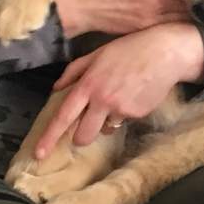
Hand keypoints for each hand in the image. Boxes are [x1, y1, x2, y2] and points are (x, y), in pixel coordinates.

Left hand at [34, 23, 203, 157]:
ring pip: (106, 130)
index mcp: (88, 84)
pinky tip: (134, 94)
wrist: (165, 52)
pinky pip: (124, 121)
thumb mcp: (97, 53)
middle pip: (83, 136)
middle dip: (81, 137)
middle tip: (88, 125)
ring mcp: (121, 109)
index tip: (39, 154)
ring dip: (107, 121)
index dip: (49, 137)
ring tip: (119, 98)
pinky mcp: (137, 114)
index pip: (63, 116)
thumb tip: (57, 89)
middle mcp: (102, 100)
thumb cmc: (129, 49)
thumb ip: (74, 71)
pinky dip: (125, 113)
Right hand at [54, 0, 190, 37]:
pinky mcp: (147, 32)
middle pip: (193, 8)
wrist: (84, 4)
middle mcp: (159, 6)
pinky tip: (180, 15)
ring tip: (197, 5)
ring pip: (184, 21)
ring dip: (193, 14)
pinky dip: (179, 22)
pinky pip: (171, 28)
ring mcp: (154, 22)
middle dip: (203, 2)